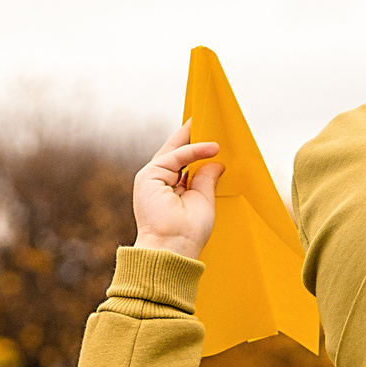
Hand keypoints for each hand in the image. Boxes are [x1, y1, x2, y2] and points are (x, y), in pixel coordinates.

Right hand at [134, 121, 219, 259]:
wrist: (173, 248)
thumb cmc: (189, 232)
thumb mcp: (204, 200)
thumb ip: (206, 179)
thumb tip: (216, 161)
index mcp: (170, 189)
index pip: (183, 162)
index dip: (195, 148)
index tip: (209, 135)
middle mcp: (159, 182)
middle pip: (176, 152)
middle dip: (191, 135)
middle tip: (207, 118)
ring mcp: (152, 178)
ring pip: (175, 151)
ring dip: (194, 138)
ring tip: (213, 125)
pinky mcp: (149, 176)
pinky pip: (175, 157)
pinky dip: (193, 150)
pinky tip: (212, 148)